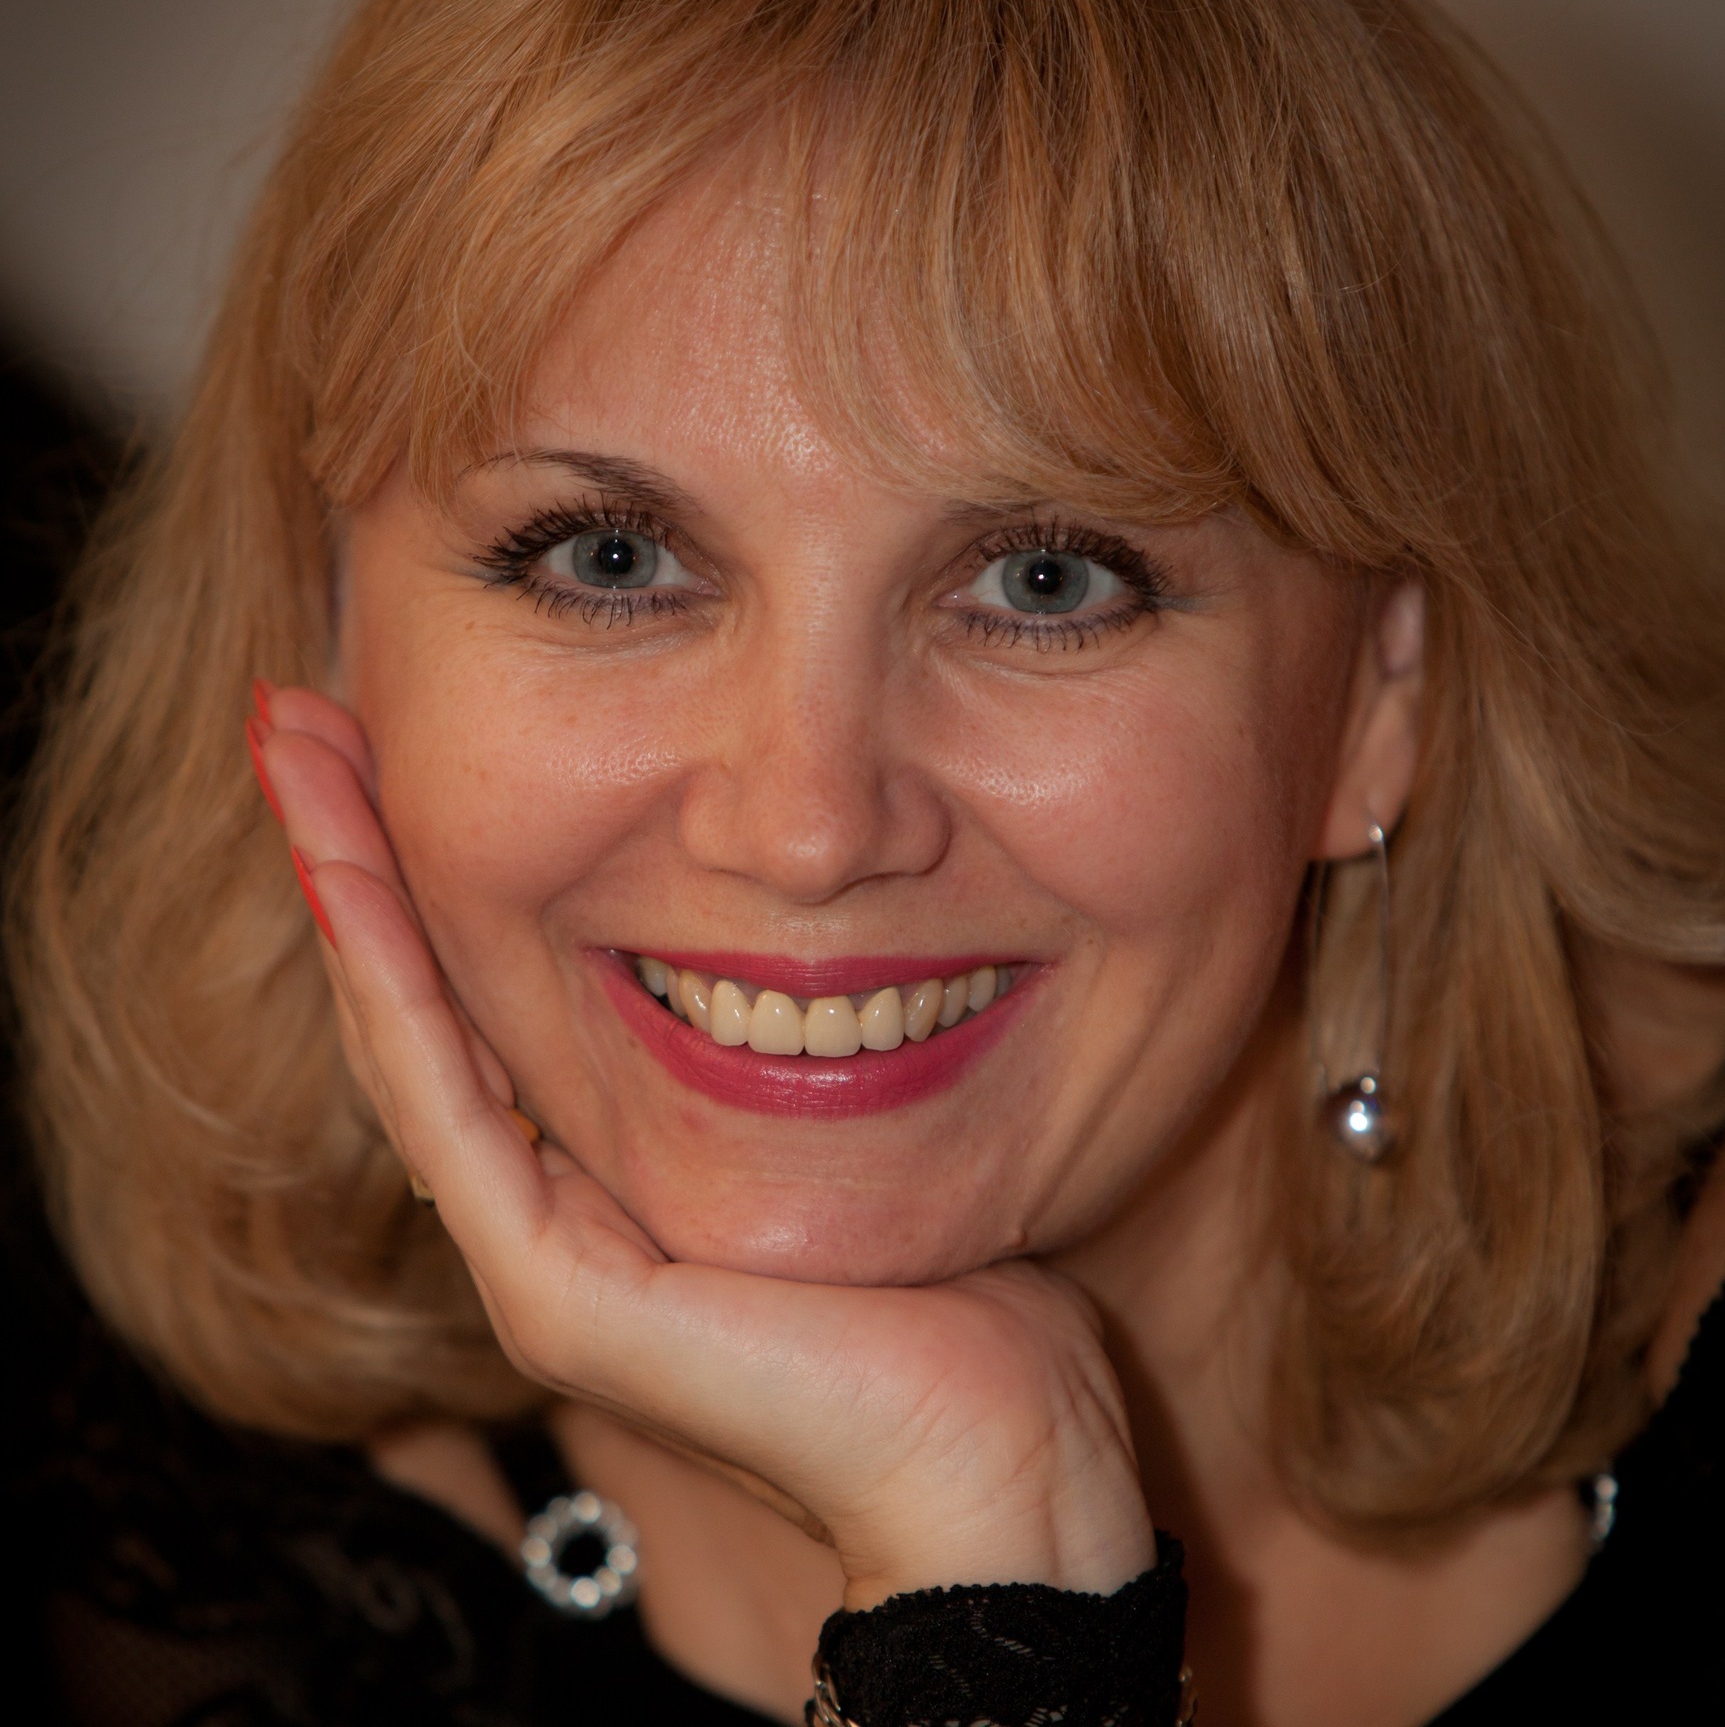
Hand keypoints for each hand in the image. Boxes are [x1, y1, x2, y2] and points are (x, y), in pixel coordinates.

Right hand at [254, 685, 1155, 1608]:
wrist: (993, 1449)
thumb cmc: (957, 1284)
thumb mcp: (857, 1108)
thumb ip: (793, 1031)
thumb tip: (803, 906)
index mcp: (607, 1174)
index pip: (482, 999)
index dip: (420, 871)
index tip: (379, 734)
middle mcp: (551, 1211)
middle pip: (422, 1004)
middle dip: (354, 853)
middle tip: (294, 716)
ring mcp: (539, 1262)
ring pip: (409, 1042)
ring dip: (344, 890)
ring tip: (291, 751)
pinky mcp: (556, 1298)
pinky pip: (456, 1115)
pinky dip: (396, 986)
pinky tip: (352, 874)